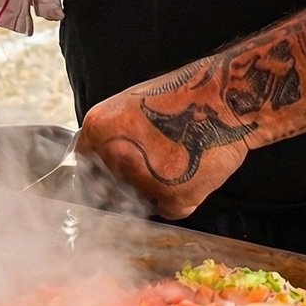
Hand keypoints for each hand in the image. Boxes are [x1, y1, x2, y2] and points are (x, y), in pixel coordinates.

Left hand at [75, 76, 252, 220]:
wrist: (223, 98)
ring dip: (158, 191)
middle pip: (113, 190)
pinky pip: (170, 210)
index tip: (104, 185)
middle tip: (156, 165)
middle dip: (131, 184)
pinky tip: (193, 170)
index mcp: (98, 129)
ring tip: (179, 161)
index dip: (96, 179)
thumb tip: (102, 166)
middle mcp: (115, 156)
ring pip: (143, 201)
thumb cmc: (181, 96)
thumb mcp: (130, 106)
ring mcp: (143, 178)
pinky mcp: (174, 196)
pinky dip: (183, 198)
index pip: (82, 170)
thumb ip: (111, 138)